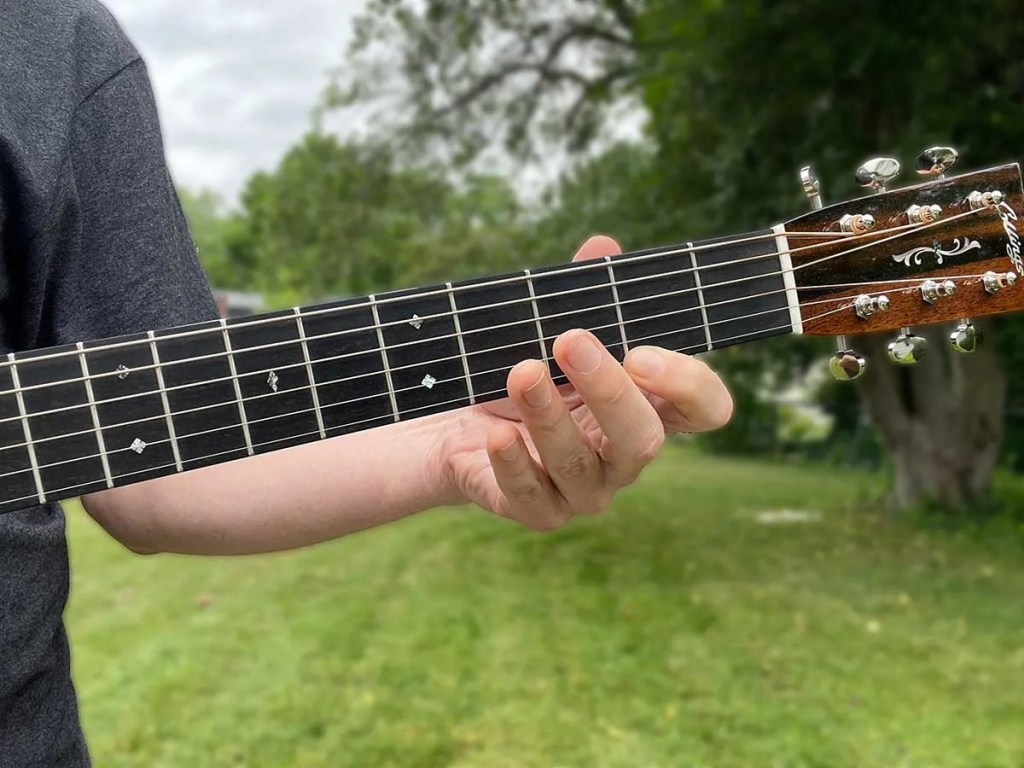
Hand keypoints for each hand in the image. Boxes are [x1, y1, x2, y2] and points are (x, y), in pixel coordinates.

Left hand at [438, 235, 732, 529]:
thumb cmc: (521, 375)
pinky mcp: (538, 510)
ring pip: (579, 464)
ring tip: (519, 371)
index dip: (688, 385)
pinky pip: (531, 496)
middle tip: (569, 340)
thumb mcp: (549, 332)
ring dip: (548, 415)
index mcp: (646, 407)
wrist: (457, 423)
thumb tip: (603, 247)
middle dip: (607, 390)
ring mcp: (585, 489)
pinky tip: (497, 435)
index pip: (704, 409)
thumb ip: (580, 295)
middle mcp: (624, 455)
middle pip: (643, 438)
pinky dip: (514, 464)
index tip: (641, 351)